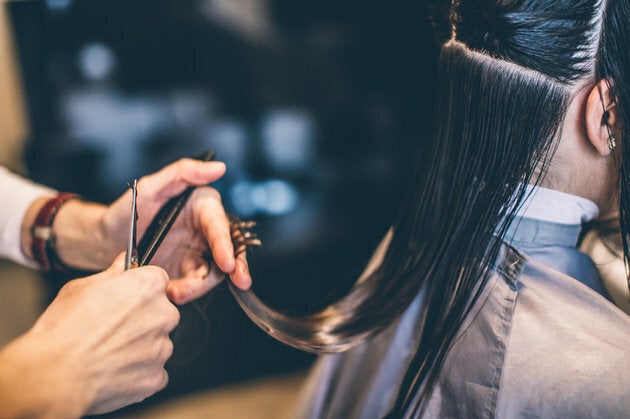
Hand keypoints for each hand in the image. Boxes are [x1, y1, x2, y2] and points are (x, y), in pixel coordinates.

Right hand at [0, 254, 178, 416]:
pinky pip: (152, 371)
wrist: (56, 374)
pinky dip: (137, 373)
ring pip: (156, 343)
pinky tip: (113, 371)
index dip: (138, 289)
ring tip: (107, 352)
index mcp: (149, 286)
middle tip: (112, 328)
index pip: (156, 280)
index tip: (125, 298)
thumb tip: (122, 265)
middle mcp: (164, 314)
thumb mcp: (81, 287)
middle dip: (142, 319)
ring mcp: (163, 347)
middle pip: (160, 312)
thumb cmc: (64, 329)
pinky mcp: (156, 377)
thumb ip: (111, 274)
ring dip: (139, 347)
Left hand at [52, 158, 251, 303]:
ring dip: (202, 285)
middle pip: (228, 249)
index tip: (227, 262)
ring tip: (177, 292)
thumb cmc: (127, 210)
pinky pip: (196, 284)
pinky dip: (188, 292)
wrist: (106, 241)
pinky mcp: (187, 271)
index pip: (220, 224)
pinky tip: (172, 292)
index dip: (226, 243)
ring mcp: (197, 252)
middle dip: (235, 267)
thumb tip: (218, 167)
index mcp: (201, 207)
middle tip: (239, 280)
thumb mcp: (150, 186)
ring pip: (214, 271)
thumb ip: (183, 173)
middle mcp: (205, 230)